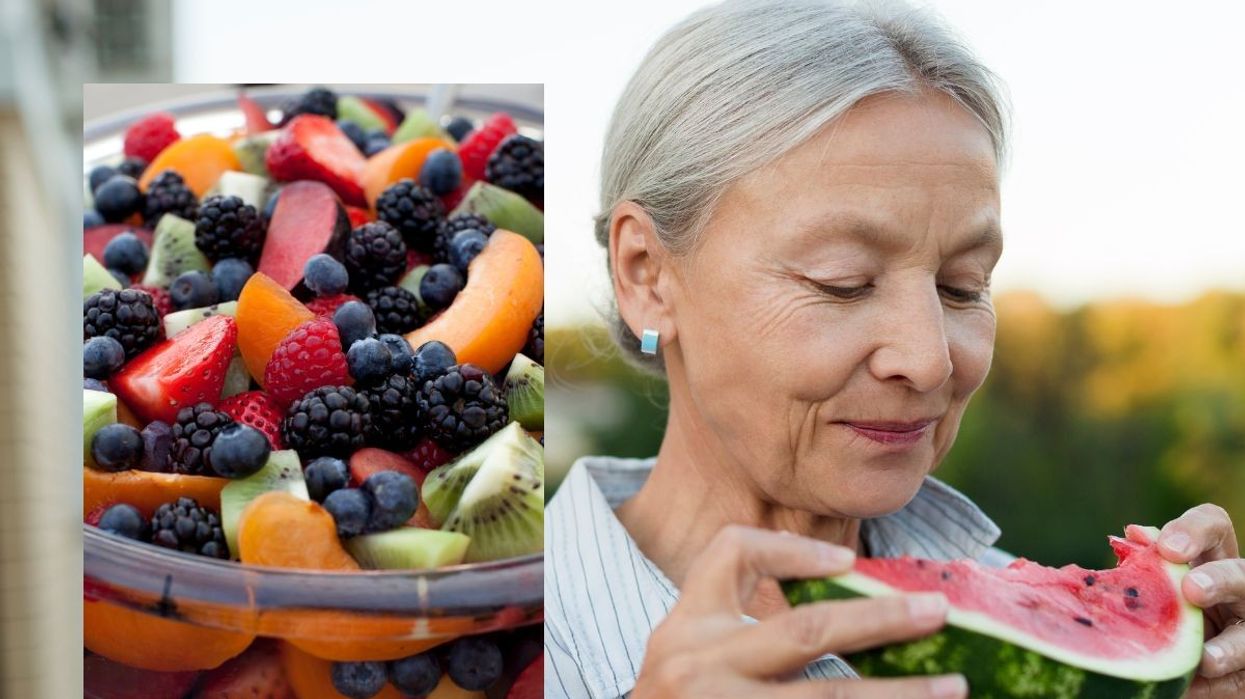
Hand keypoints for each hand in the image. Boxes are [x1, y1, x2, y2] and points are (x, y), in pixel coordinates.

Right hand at [631, 525, 967, 697]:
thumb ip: (731, 620)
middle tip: (937, 611)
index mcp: (687, 628)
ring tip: (953, 687)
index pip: (733, 556)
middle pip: (806, 632)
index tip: (848, 561)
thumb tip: (839, 584)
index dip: (794, 551)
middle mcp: (702, 668)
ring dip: (897, 696)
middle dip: (879, 619)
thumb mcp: (683, 650)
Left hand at [1156, 504, 1244, 697]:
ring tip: (1207, 659)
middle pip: (1242, 575)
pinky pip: (1240, 680)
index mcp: (1211, 557)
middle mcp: (1239, 589)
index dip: (1194, 529)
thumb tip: (1133, 534)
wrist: (1190, 664)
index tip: (1166, 547)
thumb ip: (1147, 563)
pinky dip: (1215, 687)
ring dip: (1231, 646)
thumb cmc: (1164, 611)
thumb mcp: (1155, 586)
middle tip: (1191, 589)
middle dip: (1220, 580)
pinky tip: (1189, 689)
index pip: (1215, 525)